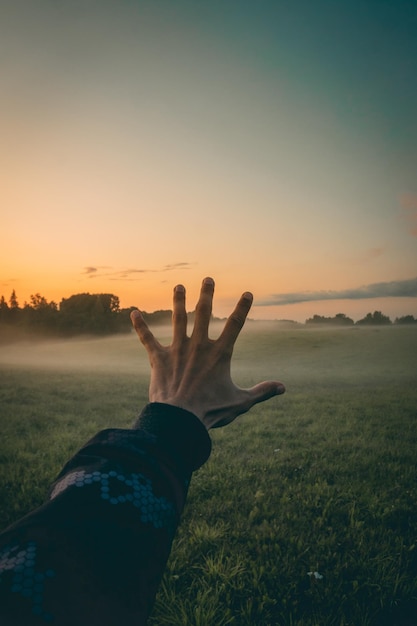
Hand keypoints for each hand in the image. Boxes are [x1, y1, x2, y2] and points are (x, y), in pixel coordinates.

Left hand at [130, 277, 284, 429]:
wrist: (179, 419)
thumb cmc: (210, 411)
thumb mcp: (240, 402)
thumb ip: (262, 392)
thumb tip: (283, 387)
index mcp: (219, 354)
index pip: (235, 325)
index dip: (242, 308)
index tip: (247, 293)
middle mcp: (198, 346)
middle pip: (203, 314)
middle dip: (206, 295)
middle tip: (208, 279)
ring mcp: (177, 350)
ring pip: (178, 320)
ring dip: (178, 302)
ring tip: (179, 286)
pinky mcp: (158, 359)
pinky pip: (147, 339)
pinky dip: (140, 326)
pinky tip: (133, 313)